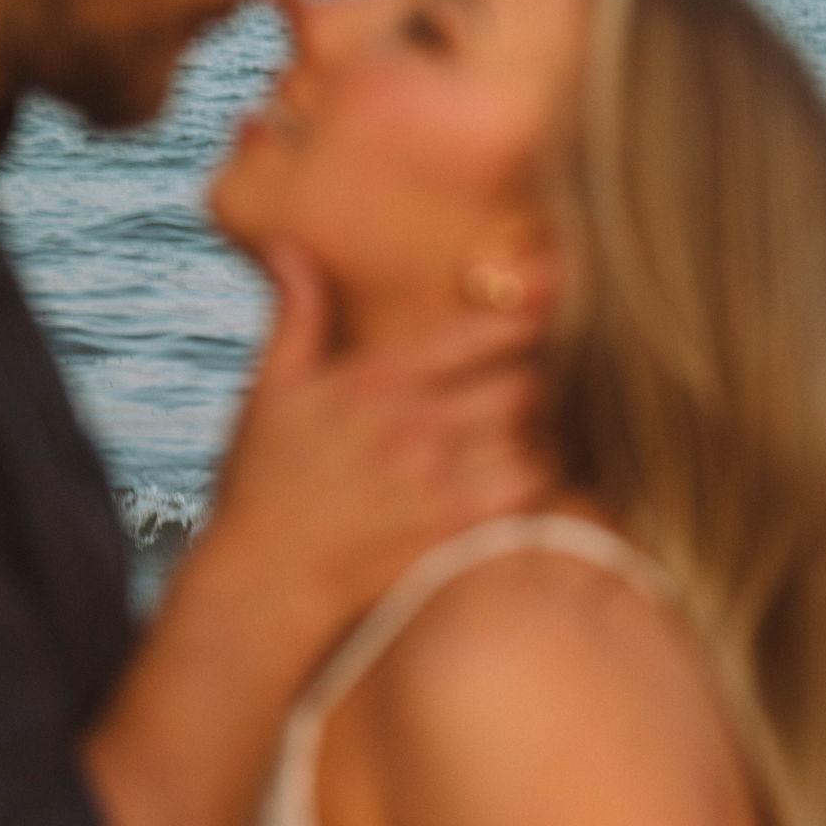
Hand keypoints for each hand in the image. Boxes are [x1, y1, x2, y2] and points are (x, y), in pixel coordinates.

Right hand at [194, 243, 554, 666]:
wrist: (261, 583)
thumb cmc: (263, 488)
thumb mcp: (269, 391)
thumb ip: (295, 314)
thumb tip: (289, 241)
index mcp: (375, 383)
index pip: (476, 335)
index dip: (526, 319)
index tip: (552, 309)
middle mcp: (413, 427)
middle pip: (522, 385)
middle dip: (544, 381)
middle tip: (564, 381)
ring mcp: (439, 483)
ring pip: (534, 440)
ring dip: (549, 434)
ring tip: (560, 432)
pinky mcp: (454, 534)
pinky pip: (527, 496)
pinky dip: (543, 483)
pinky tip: (539, 480)